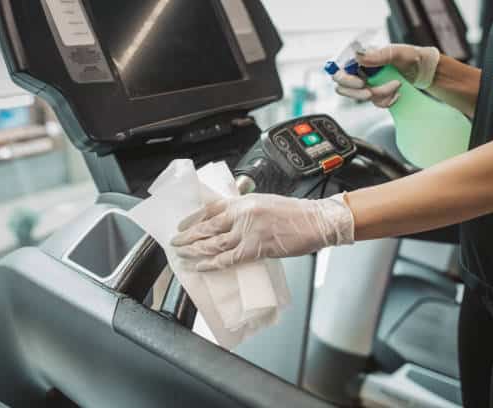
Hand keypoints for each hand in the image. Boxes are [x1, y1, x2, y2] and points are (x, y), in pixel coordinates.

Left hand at [171, 193, 354, 271]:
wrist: (316, 221)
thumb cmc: (296, 213)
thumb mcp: (266, 202)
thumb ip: (246, 209)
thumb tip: (229, 220)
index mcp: (244, 201)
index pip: (210, 208)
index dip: (193, 218)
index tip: (182, 225)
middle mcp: (243, 214)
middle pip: (207, 226)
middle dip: (188, 236)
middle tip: (176, 242)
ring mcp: (248, 231)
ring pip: (213, 243)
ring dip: (194, 250)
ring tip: (182, 254)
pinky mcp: (256, 248)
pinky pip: (228, 258)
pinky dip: (212, 264)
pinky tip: (201, 266)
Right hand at [333, 44, 439, 106]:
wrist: (425, 72)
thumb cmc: (412, 57)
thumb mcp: (397, 52)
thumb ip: (378, 55)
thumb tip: (358, 56)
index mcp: (362, 58)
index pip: (339, 70)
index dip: (345, 80)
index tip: (361, 83)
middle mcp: (361, 70)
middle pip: (343, 88)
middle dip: (359, 93)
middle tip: (372, 92)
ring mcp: (368, 84)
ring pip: (361, 97)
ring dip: (380, 94)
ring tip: (396, 85)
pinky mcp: (376, 95)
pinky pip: (375, 103)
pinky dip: (387, 101)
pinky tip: (397, 94)